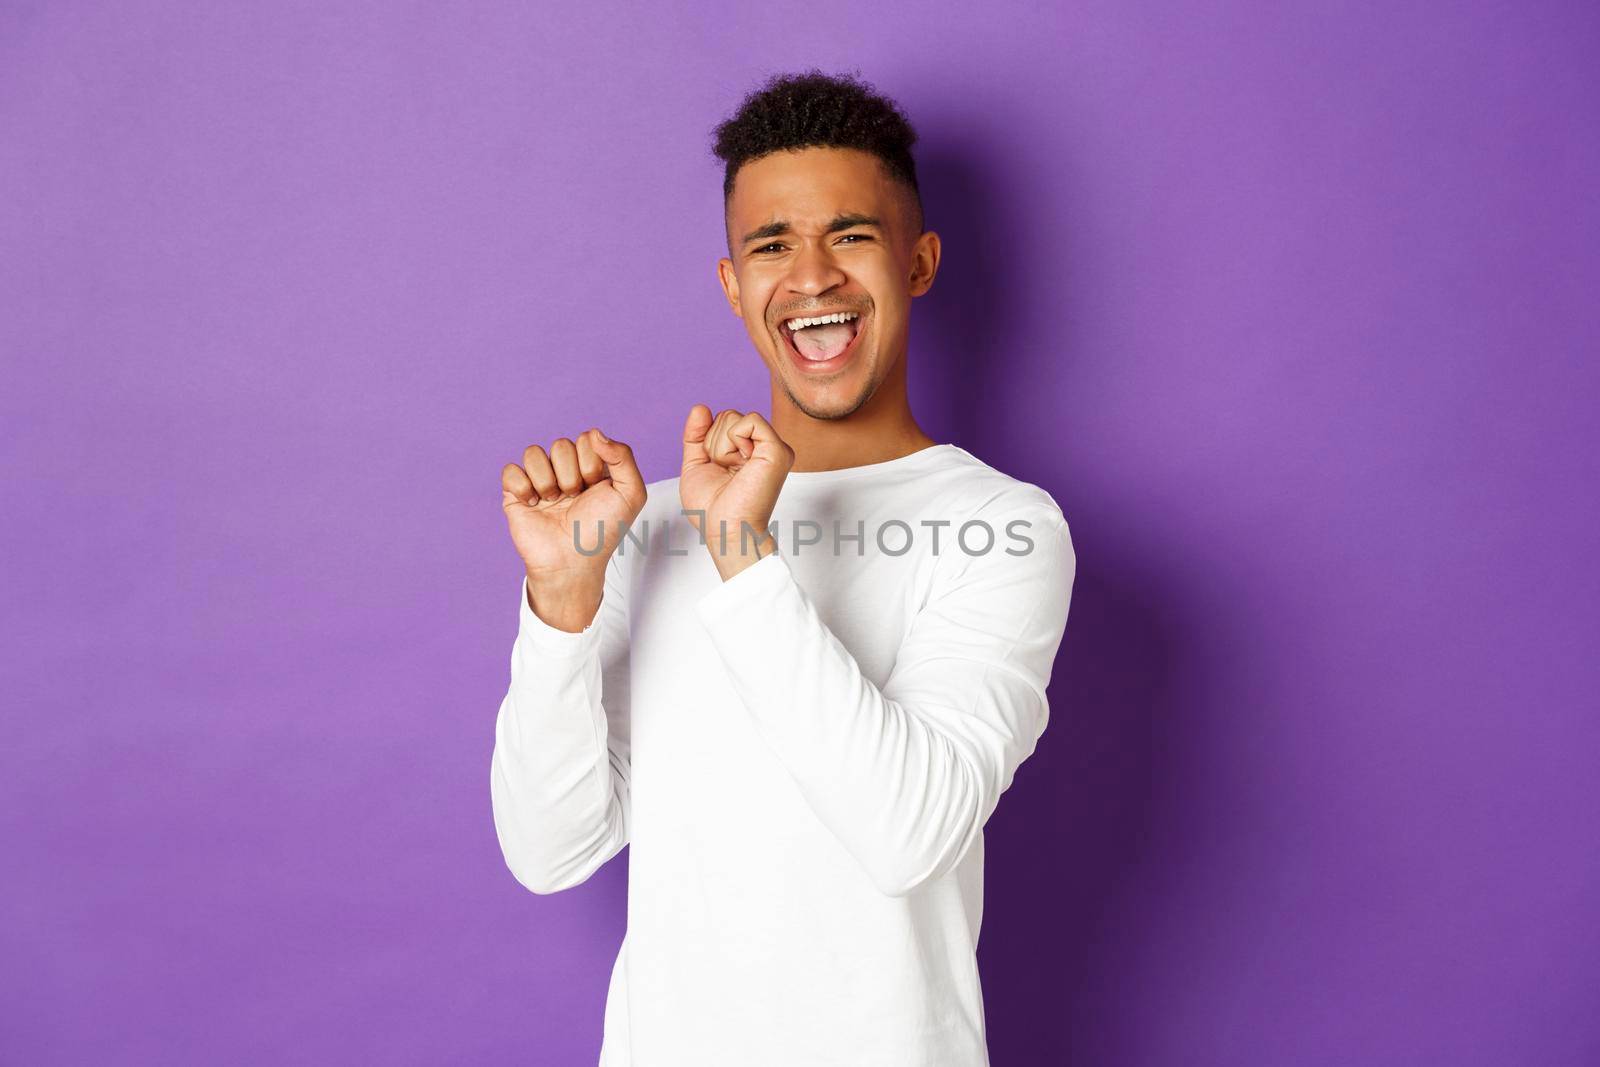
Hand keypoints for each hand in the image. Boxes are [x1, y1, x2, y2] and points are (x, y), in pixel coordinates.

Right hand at [502, 427, 646, 629]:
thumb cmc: (604, 531)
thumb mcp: (631, 494)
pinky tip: (533, 504)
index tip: (596, 488)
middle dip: (571, 475)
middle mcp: (564, 470)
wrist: (574, 563)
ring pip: (534, 452)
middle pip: (560, 445)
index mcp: (591, 465)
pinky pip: (511, 470)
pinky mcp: (516, 494)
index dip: (592, 463)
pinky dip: (523, 487)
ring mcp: (539, 480)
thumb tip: (594, 432)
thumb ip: (623, 456)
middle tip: (575, 499)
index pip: (586, 438)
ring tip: (554, 503)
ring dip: (547, 481)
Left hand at [679, 404, 793, 578]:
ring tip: (734, 473)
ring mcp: (772, 447)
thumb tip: (700, 407)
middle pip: (726, 415)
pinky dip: (735, 439)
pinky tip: (742, 463)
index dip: (707, 442)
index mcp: (747, 449)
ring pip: (733, 417)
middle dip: (713, 444)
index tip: (717, 470)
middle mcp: (762, 446)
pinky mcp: (778, 449)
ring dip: (721, 447)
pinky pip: (749, 420)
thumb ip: (695, 435)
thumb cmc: (712, 508)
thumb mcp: (696, 465)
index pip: (721, 421)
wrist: (725, 529)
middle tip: (726, 473)